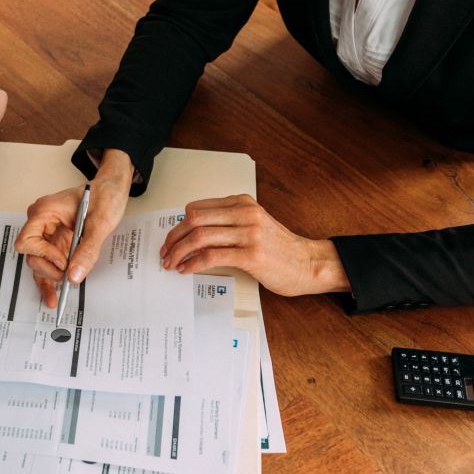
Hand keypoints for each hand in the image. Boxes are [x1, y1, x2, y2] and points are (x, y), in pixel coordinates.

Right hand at [14, 150, 133, 307]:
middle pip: (32, 255)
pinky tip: (54, 295)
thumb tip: (74, 276)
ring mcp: (48, 234)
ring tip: (59, 297)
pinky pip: (49, 263)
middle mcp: (41, 223)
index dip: (43, 255)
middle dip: (48, 270)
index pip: (27, 240)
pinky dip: (51, 279)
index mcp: (45, 211)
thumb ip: (87, 250)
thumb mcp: (100, 223)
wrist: (111, 190)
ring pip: (39, 263)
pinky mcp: (56, 243)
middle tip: (69, 276)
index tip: (64, 261)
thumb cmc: (104, 196)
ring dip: (49, 278)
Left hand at [158, 194, 350, 296]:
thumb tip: (193, 234)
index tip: (170, 239)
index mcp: (242, 203)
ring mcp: (249, 233)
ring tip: (171, 263)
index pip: (197, 208)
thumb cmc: (280, 249)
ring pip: (200, 236)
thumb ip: (228, 224)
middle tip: (165, 253)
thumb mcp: (253, 225)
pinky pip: (212, 256)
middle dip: (173, 237)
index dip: (177, 225)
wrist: (309, 263)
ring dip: (179, 252)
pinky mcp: (251, 255)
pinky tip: (186, 270)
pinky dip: (193, 263)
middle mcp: (245, 213)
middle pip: (194, 219)